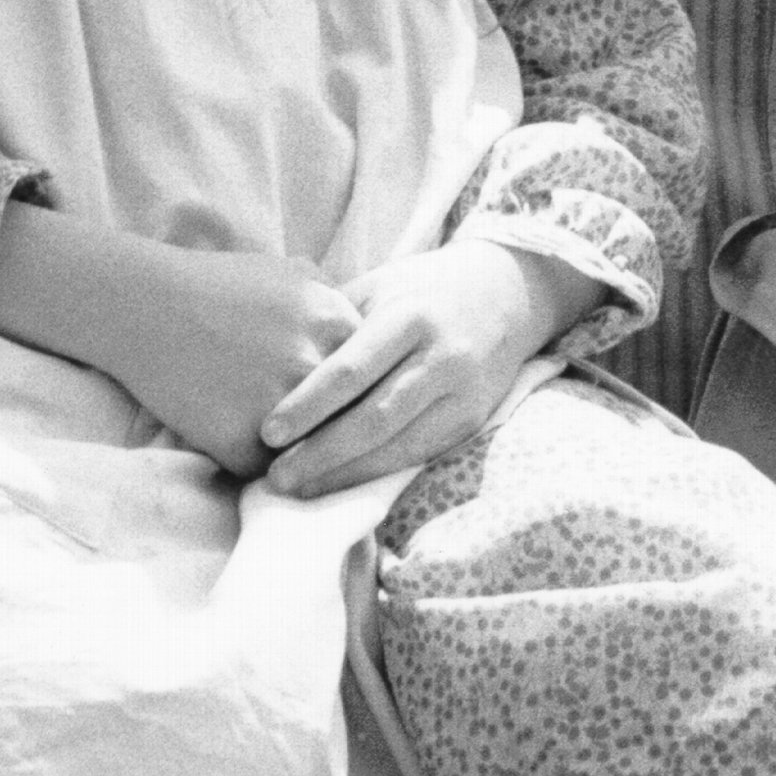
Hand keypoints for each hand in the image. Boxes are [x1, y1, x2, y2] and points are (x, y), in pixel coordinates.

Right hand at [0, 205, 358, 477]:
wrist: (144, 307)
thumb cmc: (219, 286)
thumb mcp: (292, 273)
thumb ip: (337, 302)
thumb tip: (370, 334)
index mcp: (337, 323)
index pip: (378, 377)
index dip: (362, 393)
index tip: (350, 402)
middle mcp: (316, 367)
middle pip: (353, 419)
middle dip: (341, 429)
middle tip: (329, 439)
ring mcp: (281, 409)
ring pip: (315, 452)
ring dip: (305, 457)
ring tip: (288, 451)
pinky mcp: (242, 446)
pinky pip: (267, 473)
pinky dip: (256, 467)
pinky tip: (237, 445)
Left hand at [260, 241, 594, 498]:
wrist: (507, 293)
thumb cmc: (422, 289)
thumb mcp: (379, 286)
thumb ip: (334, 322)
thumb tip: (273, 359)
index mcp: (410, 318)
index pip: (352, 370)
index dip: (308, 406)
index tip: (268, 432)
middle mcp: (441, 358)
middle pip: (374, 419)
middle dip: (321, 454)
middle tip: (275, 477)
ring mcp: (462, 395)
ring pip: (399, 446)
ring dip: (346, 474)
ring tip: (300, 489)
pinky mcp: (473, 420)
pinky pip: (419, 455)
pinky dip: (378, 473)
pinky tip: (343, 483)